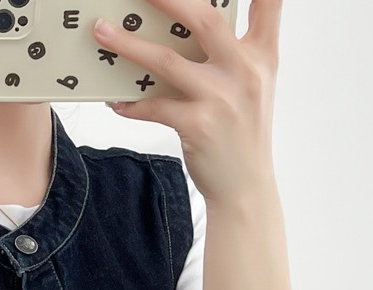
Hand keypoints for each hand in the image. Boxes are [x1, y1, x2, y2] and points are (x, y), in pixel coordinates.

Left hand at [93, 0, 282, 206]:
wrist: (245, 187)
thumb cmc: (242, 134)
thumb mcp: (252, 87)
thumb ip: (234, 53)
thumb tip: (188, 27)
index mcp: (261, 55)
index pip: (270, 3)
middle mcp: (244, 71)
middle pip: (204, 19)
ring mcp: (221, 98)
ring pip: (167, 61)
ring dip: (129, 45)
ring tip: (102, 32)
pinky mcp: (198, 126)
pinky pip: (154, 106)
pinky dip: (132, 103)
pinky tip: (116, 100)